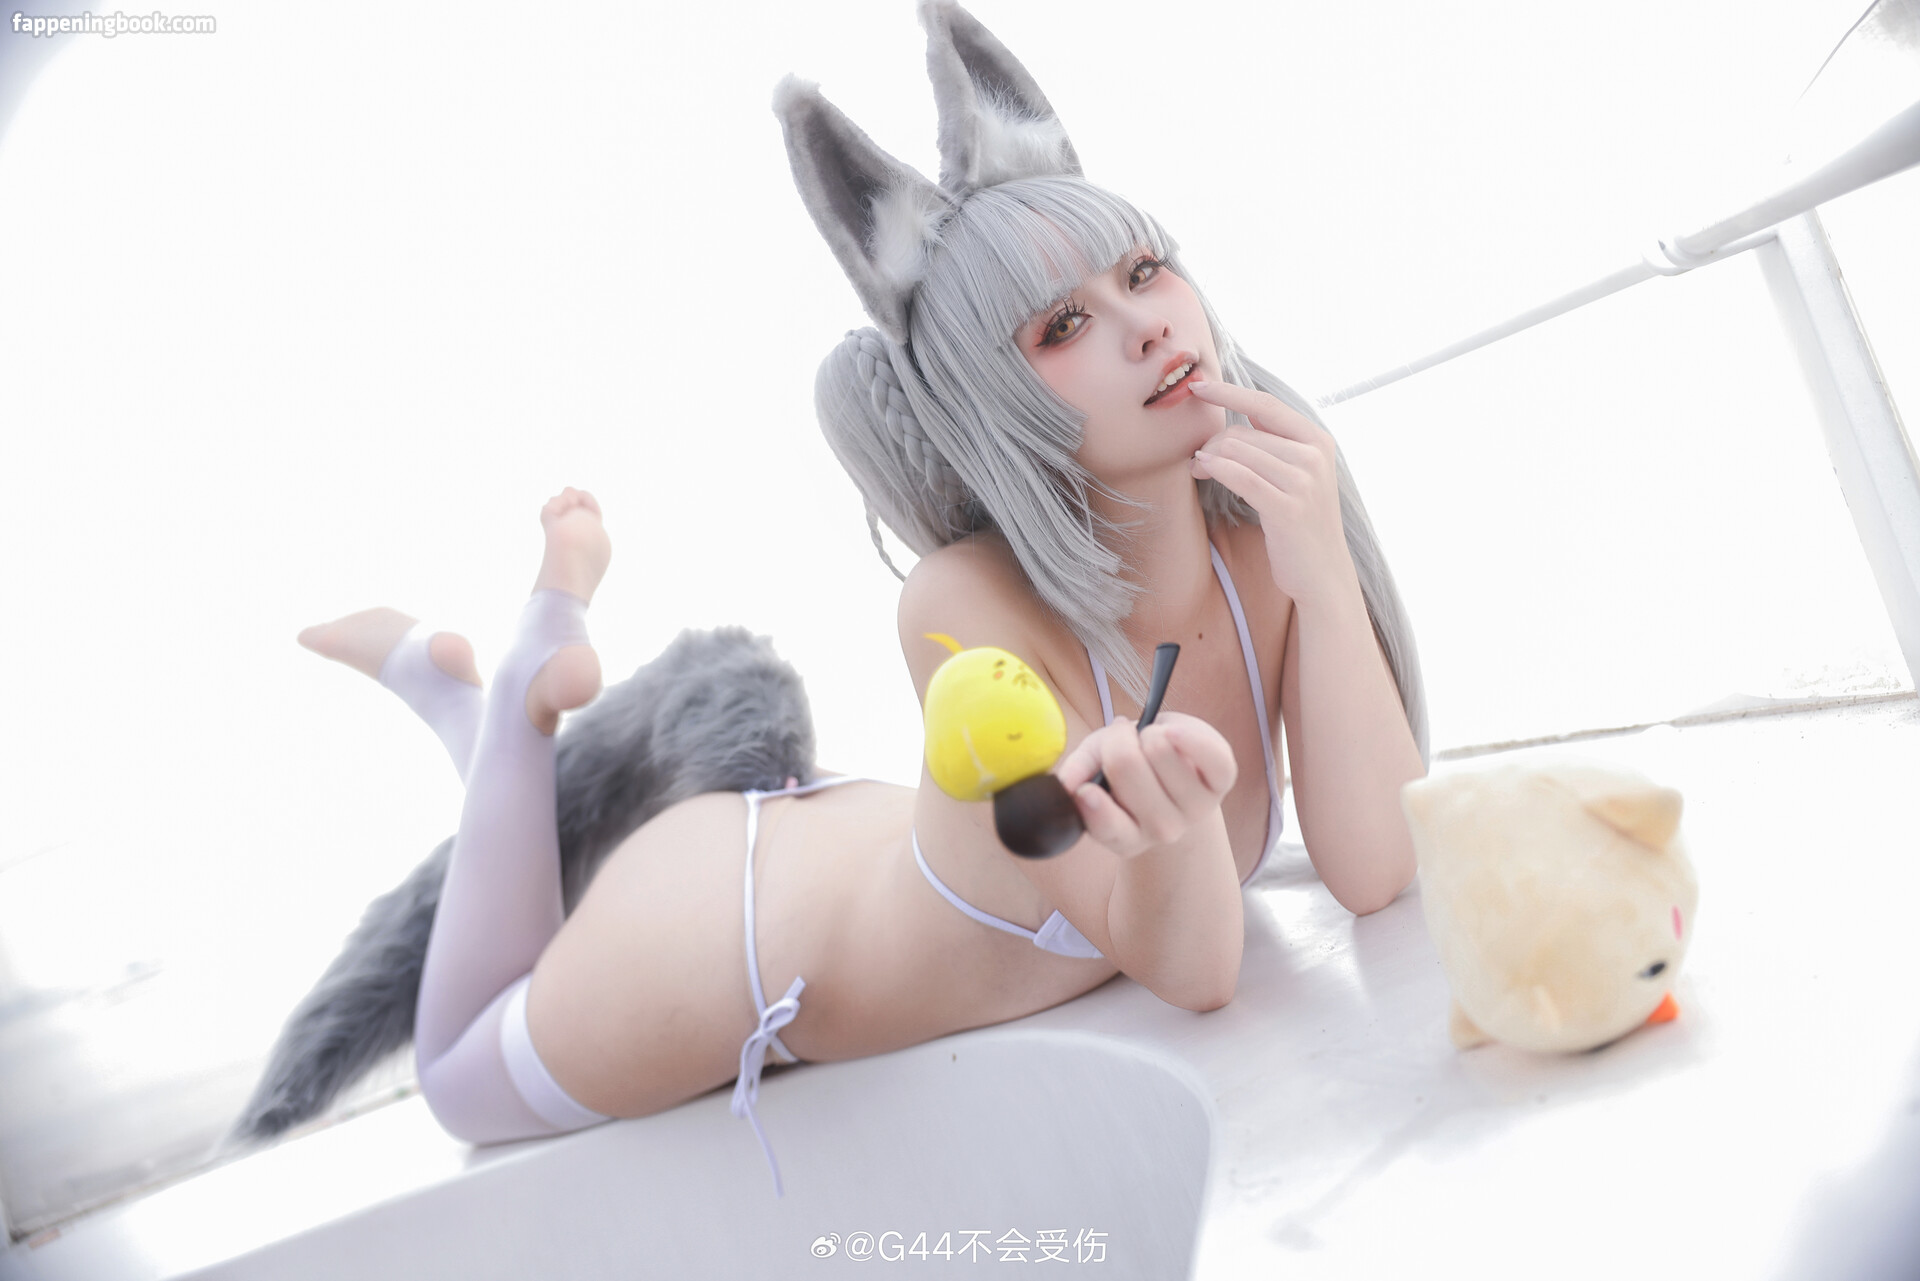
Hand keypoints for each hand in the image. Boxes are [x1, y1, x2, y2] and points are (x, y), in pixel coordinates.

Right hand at [1052, 711, 1236, 857]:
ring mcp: (1195, 808)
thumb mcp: (1094, 767)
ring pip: (1160, 751)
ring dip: (1148, 734)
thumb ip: (1077, 773)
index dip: (1095, 807)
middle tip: (1119, 740)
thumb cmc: (1130, 770)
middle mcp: (1162, 830)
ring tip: (1149, 742)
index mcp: (1125, 835)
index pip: (1109, 829)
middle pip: (1128, 769)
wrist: (1175, 768)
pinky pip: (1211, 755)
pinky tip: (1172, 731)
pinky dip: (1190, 735)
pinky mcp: (1222, 781)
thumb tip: (1067, 784)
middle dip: (1116, 741)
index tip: (1086, 789)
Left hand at [1187, 379, 1357, 608]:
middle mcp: (1314, 455)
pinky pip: (1240, 477)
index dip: (1229, 392)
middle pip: (1243, 433)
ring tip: (1199, 471)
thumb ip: (1276, 443)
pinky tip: (1202, 471)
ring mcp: (1304, 481)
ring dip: (1208, 459)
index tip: (1199, 386)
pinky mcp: (1288, 507)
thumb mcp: (1299, 475)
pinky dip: (1215, 470)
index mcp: (1317, 440)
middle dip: (1211, 444)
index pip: (1265, 403)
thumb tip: (1238, 411)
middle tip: (1196, 461)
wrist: (1323, 573)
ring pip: (1237, 452)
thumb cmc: (1301, 523)